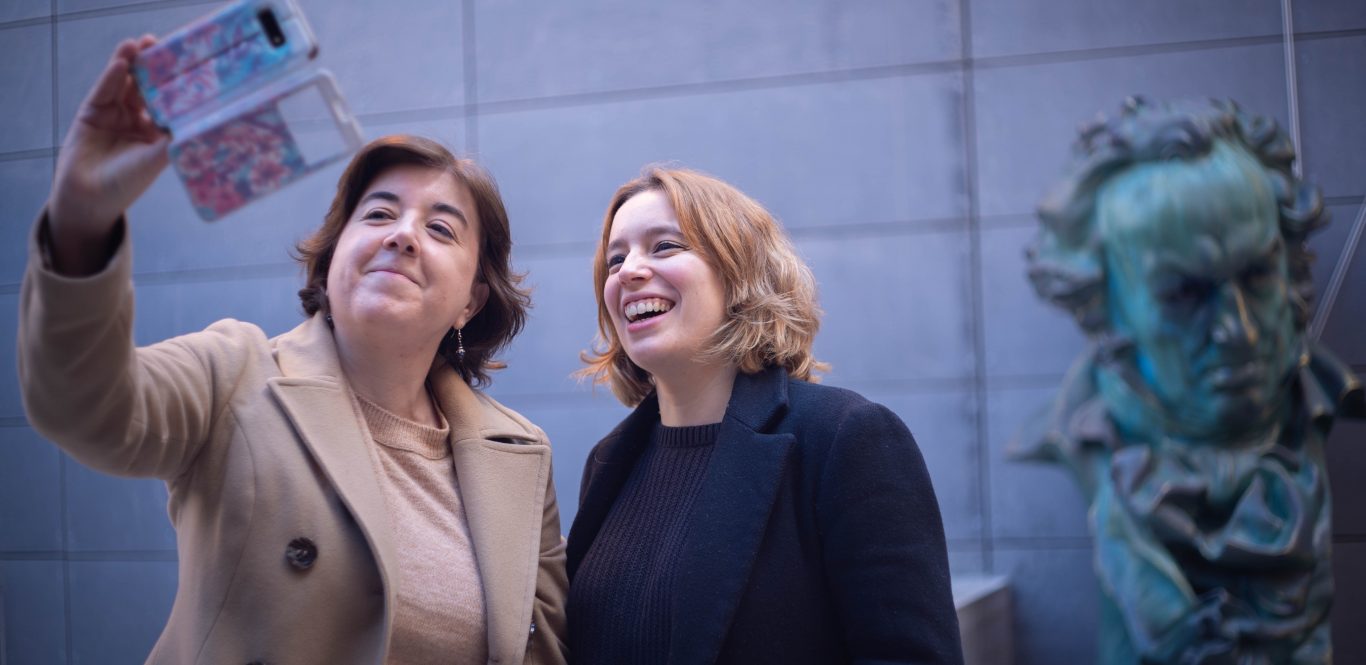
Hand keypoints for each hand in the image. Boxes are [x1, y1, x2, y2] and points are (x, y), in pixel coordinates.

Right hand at [48, 35, 169, 274]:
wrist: (90, 199)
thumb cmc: (128, 184)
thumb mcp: (158, 159)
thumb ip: (174, 138)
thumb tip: (202, 119)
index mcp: (157, 132)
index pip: (167, 101)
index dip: (173, 83)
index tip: (185, 63)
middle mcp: (137, 120)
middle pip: (145, 86)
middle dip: (152, 66)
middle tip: (161, 44)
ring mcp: (114, 114)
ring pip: (124, 84)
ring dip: (131, 63)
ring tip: (140, 45)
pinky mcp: (92, 112)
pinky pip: (103, 91)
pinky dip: (111, 77)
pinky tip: (121, 64)